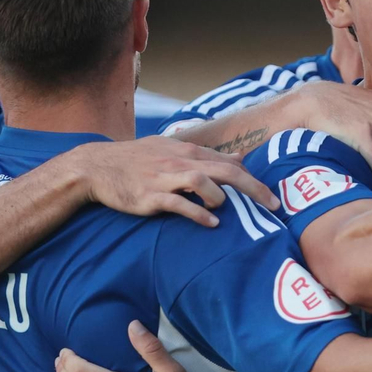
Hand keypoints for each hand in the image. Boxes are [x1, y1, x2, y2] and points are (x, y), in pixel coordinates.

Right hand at [69, 138, 277, 226]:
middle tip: (274, 206)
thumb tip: (238, 156)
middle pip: (226, 171)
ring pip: (202, 181)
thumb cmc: (137, 159)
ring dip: (220, 196)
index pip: (229, 162)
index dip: (253, 178)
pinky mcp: (150, 196)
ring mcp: (164, 178)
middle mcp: (180, 162)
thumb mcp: (171, 149)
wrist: (96, 166)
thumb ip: (206, 154)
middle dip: (254, 188)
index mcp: (187, 151)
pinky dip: (197, 212)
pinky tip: (210, 222)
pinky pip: (178, 203)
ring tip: (227, 210)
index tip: (271, 195)